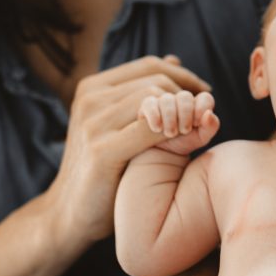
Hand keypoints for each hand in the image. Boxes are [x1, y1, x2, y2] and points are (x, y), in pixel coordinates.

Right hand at [44, 55, 211, 248]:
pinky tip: (181, 143)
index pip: (151, 66)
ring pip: (155, 99)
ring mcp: (93, 123)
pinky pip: (151, 128)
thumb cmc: (105, 170)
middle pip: (157, 80)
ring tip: (192, 132)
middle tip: (203, 118)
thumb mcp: (123, 125)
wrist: (70, 215)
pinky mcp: (101, 150)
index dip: (184, 77)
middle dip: (187, 96)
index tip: (204, 95)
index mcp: (93, 87)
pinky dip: (174, 131)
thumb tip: (175, 60)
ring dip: (182, 113)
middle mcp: (90, 99)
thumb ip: (145, 94)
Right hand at [140, 90, 219, 156]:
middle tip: (183, 131)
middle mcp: (181, 99)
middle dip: (185, 114)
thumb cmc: (185, 142)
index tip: (196, 124)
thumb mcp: (202, 138)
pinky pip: (150, 103)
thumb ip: (211, 126)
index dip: (202, 108)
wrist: (165, 153)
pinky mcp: (148, 106)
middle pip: (185, 96)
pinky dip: (154, 116)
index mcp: (198, 104)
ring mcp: (164, 101)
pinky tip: (157, 128)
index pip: (205, 97)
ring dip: (170, 118)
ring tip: (170, 134)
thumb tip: (209, 113)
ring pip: (167, 99)